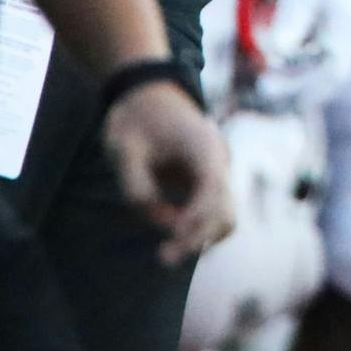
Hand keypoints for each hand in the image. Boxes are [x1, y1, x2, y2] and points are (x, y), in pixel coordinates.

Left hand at [102, 81, 235, 264]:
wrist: (146, 93)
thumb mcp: (124, 147)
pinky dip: (196, 229)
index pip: (213, 189)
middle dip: (199, 238)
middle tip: (163, 257)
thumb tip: (154, 220)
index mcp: (203, 146)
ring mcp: (215, 171)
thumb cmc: (134, 116)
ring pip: (224, 216)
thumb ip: (137, 185)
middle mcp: (217, 160)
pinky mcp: (205, 180)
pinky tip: (171, 238)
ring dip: (200, 237)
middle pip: (225, 211)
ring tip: (165, 252)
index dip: (196, 220)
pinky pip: (211, 212)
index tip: (171, 240)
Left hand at [250, 0, 350, 110]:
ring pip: (329, 71)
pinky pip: (325, 60)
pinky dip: (305, 70)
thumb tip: (279, 50)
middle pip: (332, 76)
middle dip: (300, 90)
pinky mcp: (342, 29)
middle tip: (265, 92)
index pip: (331, 70)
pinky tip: (282, 70)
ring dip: (302, 83)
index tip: (269, 86)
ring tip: (268, 87)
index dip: (300, 84)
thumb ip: (292, 19)